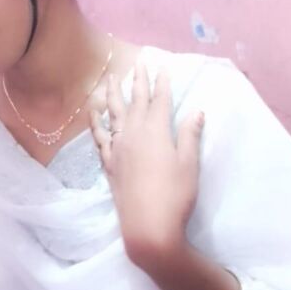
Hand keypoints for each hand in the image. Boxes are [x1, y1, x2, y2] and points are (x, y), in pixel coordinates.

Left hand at [90, 58, 204, 261]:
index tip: (163, 66)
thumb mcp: (189, 164)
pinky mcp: (109, 165)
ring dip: (113, 94)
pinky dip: (96, 122)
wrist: (148, 227)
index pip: (160, 100)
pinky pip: (99, 137)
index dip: (162, 82)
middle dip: (138, 80)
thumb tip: (197, 111)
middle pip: (135, 101)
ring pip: (114, 114)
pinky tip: (94, 113)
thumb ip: (190, 135)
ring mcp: (118, 149)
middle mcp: (134, 135)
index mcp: (156, 132)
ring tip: (111, 78)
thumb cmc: (175, 196)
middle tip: (139, 62)